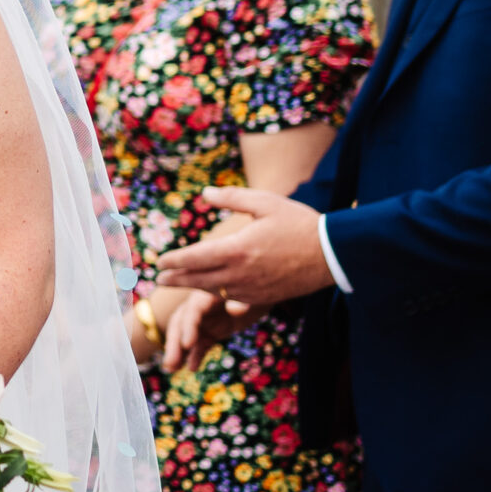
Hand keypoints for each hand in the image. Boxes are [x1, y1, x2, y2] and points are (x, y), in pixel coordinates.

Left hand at [154, 188, 333, 307]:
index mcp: (237, 248)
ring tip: (178, 284)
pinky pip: (232, 298)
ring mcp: (252, 288)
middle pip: (198, 279)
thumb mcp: (265, 202)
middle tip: (158, 279)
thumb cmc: (299, 223)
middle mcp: (240, 273)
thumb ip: (232, 198)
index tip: (160, 261)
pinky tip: (211, 291)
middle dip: (175, 279)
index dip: (173, 261)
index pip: (194, 258)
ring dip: (193, 288)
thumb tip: (204, 192)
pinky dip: (217, 294)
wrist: (332, 253)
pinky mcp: (263, 297)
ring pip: (213, 292)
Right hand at [160, 287, 258, 373]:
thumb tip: (235, 310)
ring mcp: (203, 321)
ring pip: (185, 337)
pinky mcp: (210, 333)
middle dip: (174, 344)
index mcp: (206, 295)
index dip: (188, 327)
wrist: (260, 289)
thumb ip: (241, 301)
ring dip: (178, 353)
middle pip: (181, 325)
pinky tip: (192, 369)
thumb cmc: (256, 287)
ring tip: (171, 370)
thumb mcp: (250, 294)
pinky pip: (200, 345)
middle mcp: (199, 308)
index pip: (192, 310)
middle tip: (170, 364)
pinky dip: (195, 356)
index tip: (187, 345)